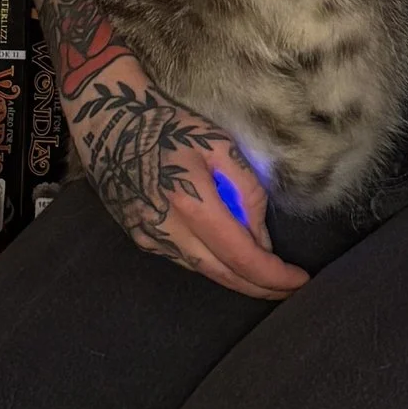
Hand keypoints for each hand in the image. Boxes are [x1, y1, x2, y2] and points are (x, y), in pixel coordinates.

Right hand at [78, 82, 306, 301]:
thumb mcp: (219, 144)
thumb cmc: (168, 124)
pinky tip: (227, 259)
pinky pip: (182, 259)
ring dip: (236, 278)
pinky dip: (210, 263)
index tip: (300, 280)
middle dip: (260, 286)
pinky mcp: (138, 236)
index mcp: (191, 202)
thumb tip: (259, 236)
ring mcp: (149, 237)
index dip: (273, 275)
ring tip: (265, 277)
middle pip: (222, 273)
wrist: (108, 119)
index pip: (241, 256)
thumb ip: (246, 190)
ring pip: (202, 270)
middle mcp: (167, 229)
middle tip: (289, 289)